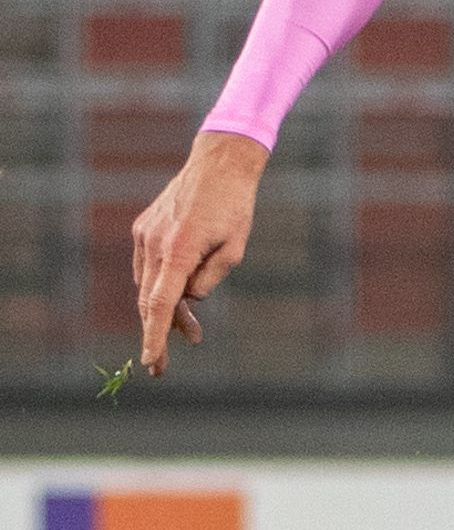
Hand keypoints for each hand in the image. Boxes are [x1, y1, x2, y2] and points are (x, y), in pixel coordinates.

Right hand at [131, 130, 268, 374]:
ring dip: (165, 310)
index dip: (155, 337)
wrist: (219, 164)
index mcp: (178, 250)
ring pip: (148, 285)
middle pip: (150, 301)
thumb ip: (210, 277)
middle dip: (158, 333)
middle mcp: (154, 243)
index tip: (151, 362)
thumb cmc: (234, 206)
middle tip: (164, 364)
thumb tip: (190, 298)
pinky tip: (181, 295)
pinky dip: (160, 285)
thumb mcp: (235, 248)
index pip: (161, 305)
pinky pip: (148, 266)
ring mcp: (145, 234)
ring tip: (192, 330)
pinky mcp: (144, 228)